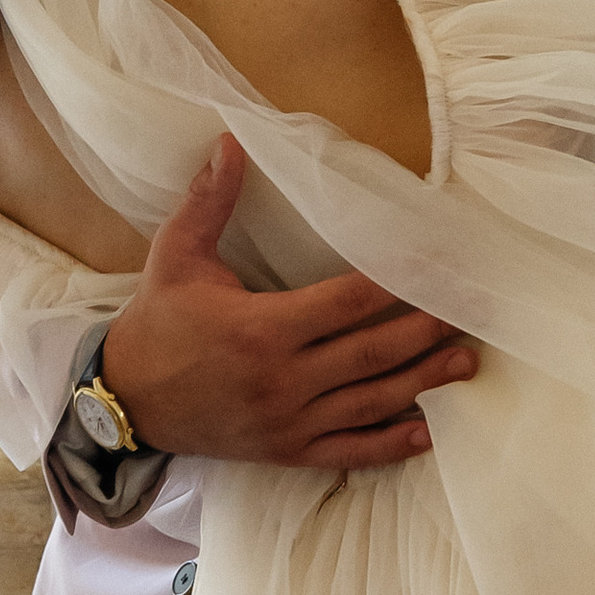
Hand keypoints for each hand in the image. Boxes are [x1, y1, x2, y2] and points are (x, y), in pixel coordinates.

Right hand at [102, 136, 473, 469]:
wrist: (125, 402)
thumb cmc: (157, 324)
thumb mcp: (176, 257)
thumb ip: (208, 201)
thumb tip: (231, 141)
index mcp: (261, 328)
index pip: (346, 301)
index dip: (395, 282)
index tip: (433, 265)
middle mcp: (282, 380)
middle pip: (372, 352)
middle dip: (425, 331)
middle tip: (469, 312)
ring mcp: (287, 422)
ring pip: (370, 402)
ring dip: (422, 382)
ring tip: (465, 363)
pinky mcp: (285, 453)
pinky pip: (348, 451)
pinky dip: (390, 445)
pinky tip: (427, 432)